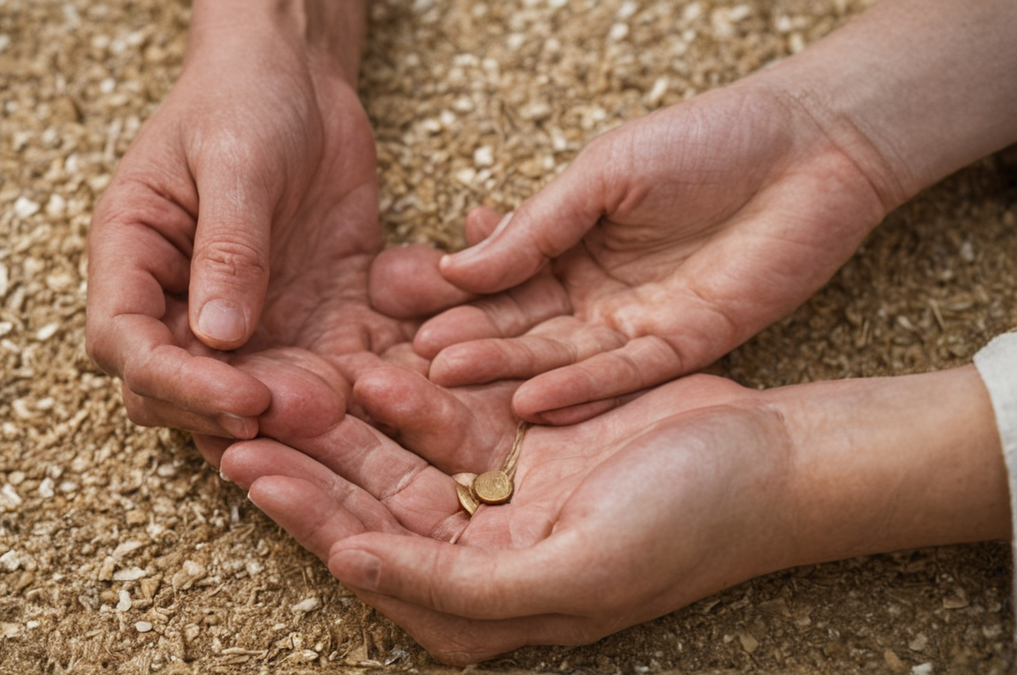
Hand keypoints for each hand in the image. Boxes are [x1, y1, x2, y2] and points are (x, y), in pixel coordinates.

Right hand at [86, 3, 416, 438]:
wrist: (299, 78)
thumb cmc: (244, 97)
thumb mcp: (234, 159)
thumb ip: (227, 246)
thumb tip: (217, 337)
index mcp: (133, 258)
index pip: (129, 348)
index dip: (180, 387)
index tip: (243, 399)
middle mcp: (178, 303)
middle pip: (184, 393)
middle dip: (240, 415)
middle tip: (307, 414)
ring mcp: (242, 320)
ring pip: (253, 397)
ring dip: (295, 415)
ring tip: (346, 408)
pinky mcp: (303, 321)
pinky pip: (321, 369)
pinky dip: (348, 387)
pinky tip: (384, 385)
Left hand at [220, 365, 1005, 664]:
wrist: (776, 460)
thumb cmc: (690, 526)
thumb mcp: (576, 571)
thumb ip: (457, 587)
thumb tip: (352, 567)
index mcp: (483, 607)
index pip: (370, 557)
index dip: (307, 514)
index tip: (247, 466)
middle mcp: (480, 554)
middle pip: (369, 505)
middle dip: (306, 463)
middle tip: (238, 417)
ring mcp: (499, 493)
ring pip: (398, 455)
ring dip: (345, 423)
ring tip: (288, 383)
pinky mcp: (519, 440)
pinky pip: (446, 413)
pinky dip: (409, 391)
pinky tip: (372, 363)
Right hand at [372, 82, 897, 424]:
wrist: (812, 146)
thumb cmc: (705, 140)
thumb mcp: (603, 172)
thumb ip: (537, 225)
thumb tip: (460, 263)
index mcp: (569, 243)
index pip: (499, 277)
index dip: (451, 295)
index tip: (398, 312)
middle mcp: (595, 292)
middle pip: (521, 325)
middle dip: (468, 341)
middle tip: (412, 361)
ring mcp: (637, 323)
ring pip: (561, 356)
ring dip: (508, 371)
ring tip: (450, 380)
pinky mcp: (685, 347)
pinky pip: (624, 377)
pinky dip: (580, 391)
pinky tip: (531, 403)